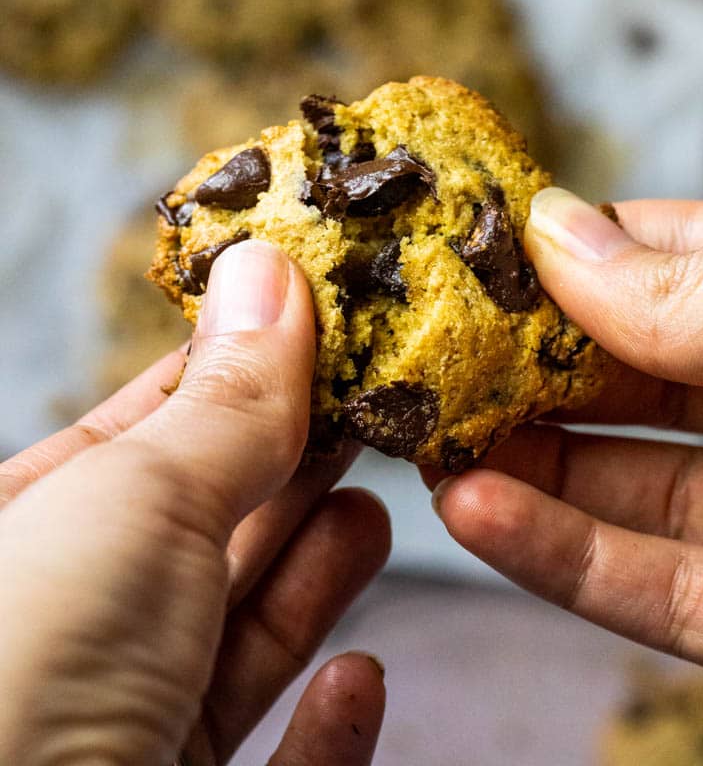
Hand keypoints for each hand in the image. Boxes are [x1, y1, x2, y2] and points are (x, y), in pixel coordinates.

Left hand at [0, 241, 389, 764]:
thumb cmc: (29, 673)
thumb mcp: (136, 504)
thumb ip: (223, 401)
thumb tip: (273, 267)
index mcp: (28, 536)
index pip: (148, 431)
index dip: (243, 374)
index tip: (331, 325)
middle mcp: (66, 635)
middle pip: (205, 533)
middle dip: (295, 466)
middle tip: (384, 405)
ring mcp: (117, 740)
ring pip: (235, 645)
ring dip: (313, 580)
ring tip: (380, 512)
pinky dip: (324, 734)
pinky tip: (363, 683)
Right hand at [428, 191, 702, 695]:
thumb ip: (698, 280)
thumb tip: (551, 233)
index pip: (664, 260)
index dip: (563, 255)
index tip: (460, 252)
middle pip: (630, 381)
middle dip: (523, 367)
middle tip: (422, 354)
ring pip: (628, 492)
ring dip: (518, 468)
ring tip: (425, 439)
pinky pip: (661, 594)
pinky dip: (559, 560)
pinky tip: (475, 515)